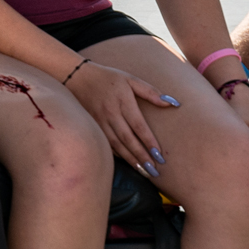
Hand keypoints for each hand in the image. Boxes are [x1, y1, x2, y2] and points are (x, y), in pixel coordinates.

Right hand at [63, 62, 177, 177]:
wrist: (76, 76)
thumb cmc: (108, 77)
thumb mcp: (130, 79)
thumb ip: (151, 92)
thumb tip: (172, 103)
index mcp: (122, 102)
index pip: (138, 126)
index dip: (148, 141)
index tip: (159, 155)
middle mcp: (110, 114)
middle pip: (127, 139)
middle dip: (141, 156)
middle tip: (154, 171)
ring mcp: (99, 121)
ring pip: (116, 145)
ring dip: (130, 159)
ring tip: (143, 172)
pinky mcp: (91, 126)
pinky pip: (106, 143)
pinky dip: (117, 155)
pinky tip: (127, 162)